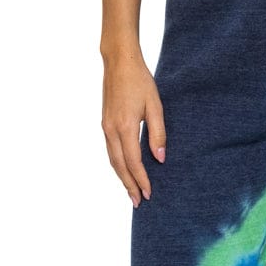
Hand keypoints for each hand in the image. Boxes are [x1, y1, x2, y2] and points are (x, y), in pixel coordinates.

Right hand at [101, 54, 166, 207]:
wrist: (118, 63)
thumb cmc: (140, 82)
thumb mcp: (155, 106)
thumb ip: (158, 134)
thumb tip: (160, 159)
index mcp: (125, 126)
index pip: (133, 161)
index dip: (141, 179)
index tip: (149, 194)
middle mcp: (111, 130)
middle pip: (119, 166)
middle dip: (129, 185)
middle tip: (139, 202)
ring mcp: (105, 127)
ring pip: (112, 160)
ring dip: (121, 177)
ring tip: (131, 191)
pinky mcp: (104, 124)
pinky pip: (110, 150)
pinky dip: (117, 164)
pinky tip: (124, 170)